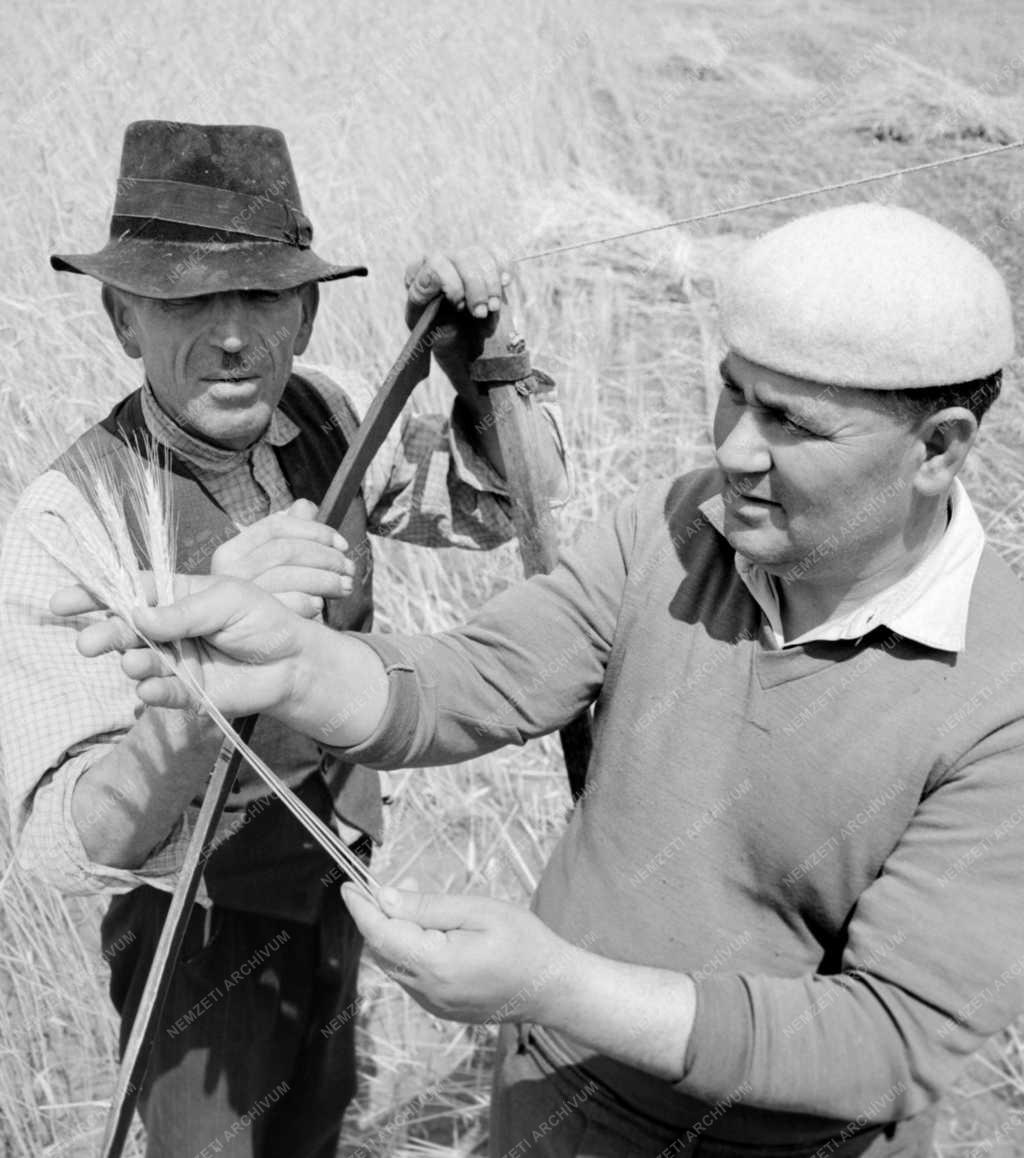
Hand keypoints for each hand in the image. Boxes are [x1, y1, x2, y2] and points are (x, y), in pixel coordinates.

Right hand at [51, 575, 314, 716]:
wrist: (295, 661)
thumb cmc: (265, 620)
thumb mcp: (227, 601)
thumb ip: (183, 611)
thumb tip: (137, 614)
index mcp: (177, 596)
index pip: (131, 591)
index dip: (96, 595)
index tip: (62, 602)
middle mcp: (170, 630)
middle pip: (128, 629)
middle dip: (106, 634)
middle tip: (89, 643)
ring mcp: (177, 662)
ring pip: (142, 662)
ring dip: (133, 662)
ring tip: (132, 662)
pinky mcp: (190, 692)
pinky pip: (165, 692)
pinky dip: (154, 690)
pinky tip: (147, 688)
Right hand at [210, 498, 351, 618]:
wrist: (254, 649)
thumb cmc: (272, 602)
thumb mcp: (279, 568)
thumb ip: (291, 536)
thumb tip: (304, 505)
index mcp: (232, 551)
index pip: (275, 527)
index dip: (315, 531)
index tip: (343, 544)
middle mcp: (228, 572)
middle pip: (285, 550)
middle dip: (326, 557)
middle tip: (349, 569)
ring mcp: (237, 597)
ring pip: (289, 575)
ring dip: (325, 580)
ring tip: (345, 587)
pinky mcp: (251, 622)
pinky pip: (286, 604)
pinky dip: (308, 602)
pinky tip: (319, 605)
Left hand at [341, 884, 574, 1024]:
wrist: (552, 988)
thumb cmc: (523, 942)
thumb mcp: (478, 911)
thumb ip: (428, 907)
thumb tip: (385, 898)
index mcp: (435, 965)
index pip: (381, 934)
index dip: (361, 908)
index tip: (347, 885)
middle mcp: (426, 991)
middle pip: (382, 950)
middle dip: (378, 916)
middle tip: (392, 884)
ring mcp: (432, 1005)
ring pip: (394, 963)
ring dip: (394, 932)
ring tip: (417, 903)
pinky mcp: (440, 1008)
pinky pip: (410, 976)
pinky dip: (408, 950)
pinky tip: (430, 931)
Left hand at [404, 246, 511, 383]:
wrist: (462, 344)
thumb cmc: (440, 336)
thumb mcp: (424, 325)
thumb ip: (422, 299)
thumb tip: (431, 277)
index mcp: (418, 274)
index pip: (435, 264)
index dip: (452, 285)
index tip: (460, 307)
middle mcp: (439, 259)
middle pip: (462, 257)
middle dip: (476, 287)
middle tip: (481, 313)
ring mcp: (462, 258)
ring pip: (482, 255)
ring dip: (492, 284)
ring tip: (493, 308)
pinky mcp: (483, 262)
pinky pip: (497, 254)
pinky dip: (504, 269)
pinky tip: (505, 285)